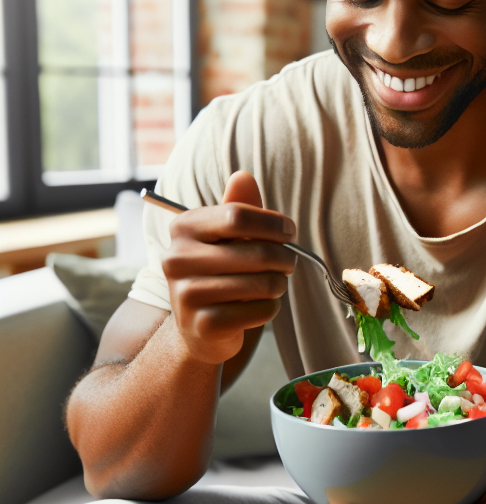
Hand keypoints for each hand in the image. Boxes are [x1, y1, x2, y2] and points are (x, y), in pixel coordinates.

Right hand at [163, 171, 296, 363]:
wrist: (199, 328)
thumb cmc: (220, 273)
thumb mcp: (226, 237)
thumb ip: (238, 208)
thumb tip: (244, 176)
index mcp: (184, 228)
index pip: (238, 215)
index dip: (274, 224)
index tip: (290, 232)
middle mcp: (178, 259)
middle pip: (258, 253)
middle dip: (285, 258)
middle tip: (289, 263)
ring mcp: (187, 294)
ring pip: (264, 284)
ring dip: (279, 284)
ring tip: (273, 284)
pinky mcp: (204, 324)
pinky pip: (261, 311)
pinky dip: (270, 308)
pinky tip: (259, 307)